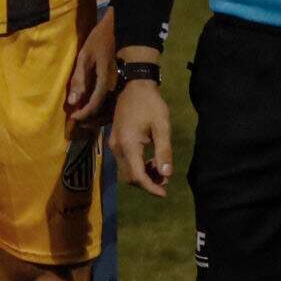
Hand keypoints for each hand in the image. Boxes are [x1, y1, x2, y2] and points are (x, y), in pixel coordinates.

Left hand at [67, 7, 118, 127]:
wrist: (125, 29)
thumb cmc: (102, 40)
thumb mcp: (86, 56)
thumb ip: (79, 79)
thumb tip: (72, 102)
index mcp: (104, 83)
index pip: (93, 106)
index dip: (82, 115)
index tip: (72, 119)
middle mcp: (115, 88)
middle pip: (103, 112)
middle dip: (89, 120)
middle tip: (77, 125)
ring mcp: (120, 86)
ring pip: (109, 108)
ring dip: (97, 116)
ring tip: (84, 120)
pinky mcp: (122, 83)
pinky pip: (113, 101)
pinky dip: (103, 108)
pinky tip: (95, 107)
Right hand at [110, 78, 175, 195]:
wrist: (134, 86)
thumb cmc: (151, 104)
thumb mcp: (162, 126)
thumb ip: (164, 151)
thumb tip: (166, 174)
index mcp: (129, 144)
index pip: (138, 175)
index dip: (151, 187)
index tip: (164, 194)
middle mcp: (117, 147)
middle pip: (129, 176)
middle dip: (147, 183)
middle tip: (165, 181)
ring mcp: (114, 144)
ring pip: (125, 170)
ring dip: (142, 175)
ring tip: (160, 171)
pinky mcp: (115, 141)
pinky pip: (124, 161)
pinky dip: (137, 167)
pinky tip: (150, 162)